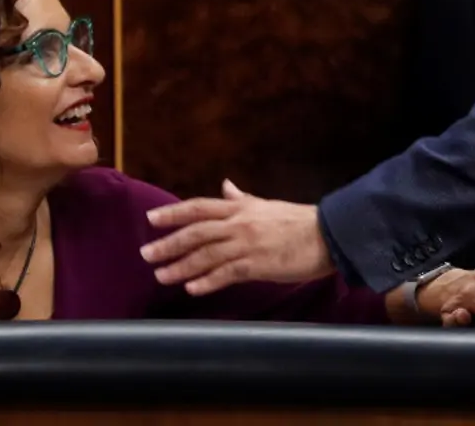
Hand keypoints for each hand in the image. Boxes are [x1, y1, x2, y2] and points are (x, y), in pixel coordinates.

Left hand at [140, 179, 334, 295]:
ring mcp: (248, 244)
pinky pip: (227, 273)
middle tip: (146, 254)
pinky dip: (208, 281)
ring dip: (181, 266)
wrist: (328, 235)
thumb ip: (241, 199)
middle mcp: (239, 224)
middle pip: (196, 232)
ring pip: (206, 254)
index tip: (151, 219)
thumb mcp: (266, 205)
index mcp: (241, 208)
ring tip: (161, 276)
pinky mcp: (258, 265)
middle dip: (169, 243)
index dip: (174, 213)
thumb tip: (225, 186)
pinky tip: (192, 288)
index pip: (199, 207)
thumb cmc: (298, 221)